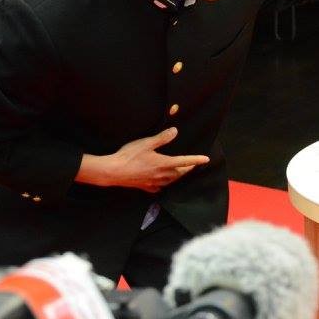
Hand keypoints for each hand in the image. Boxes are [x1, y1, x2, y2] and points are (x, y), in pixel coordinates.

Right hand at [78, 127, 209, 192]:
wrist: (113, 172)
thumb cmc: (129, 156)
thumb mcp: (146, 143)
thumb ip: (162, 138)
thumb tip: (175, 131)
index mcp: (164, 163)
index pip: (184, 161)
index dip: (196, 160)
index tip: (206, 159)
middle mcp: (161, 175)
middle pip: (179, 174)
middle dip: (187, 169)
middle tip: (192, 165)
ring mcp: (153, 182)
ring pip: (170, 181)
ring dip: (177, 177)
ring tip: (179, 173)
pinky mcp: (144, 186)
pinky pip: (158, 187)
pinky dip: (162, 185)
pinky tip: (161, 184)